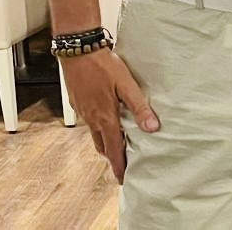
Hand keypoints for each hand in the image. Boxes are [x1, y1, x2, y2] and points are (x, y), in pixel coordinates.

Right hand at [60, 49, 158, 182]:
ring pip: (94, 134)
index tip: (123, 178)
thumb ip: (139, 106)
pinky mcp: (78, 103)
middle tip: (121, 165)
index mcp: (105, 117)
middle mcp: (92, 118)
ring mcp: (83, 111)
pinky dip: (98, 128)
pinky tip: (105, 121)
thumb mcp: (126, 85)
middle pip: (102, 145)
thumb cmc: (104, 66)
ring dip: (104, 142)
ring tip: (115, 146)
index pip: (113, 148)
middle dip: (111, 157)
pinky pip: (89, 122)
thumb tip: (153, 127)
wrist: (78, 52)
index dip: (119, 164)